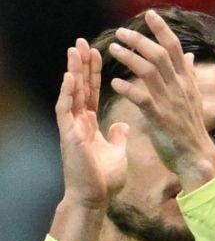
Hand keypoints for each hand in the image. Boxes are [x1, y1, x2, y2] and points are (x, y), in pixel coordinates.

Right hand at [54, 40, 127, 209]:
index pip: (92, 92)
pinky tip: (70, 78)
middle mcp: (78, 121)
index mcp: (89, 123)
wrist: (94, 198)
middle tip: (82, 41)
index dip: (94, 73)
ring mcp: (71, 127)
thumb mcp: (116, 152)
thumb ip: (117, 136)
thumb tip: (123, 124)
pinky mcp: (69, 136)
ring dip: (72, 71)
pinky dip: (68, 94)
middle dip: (81, 64)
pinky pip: (66, 111)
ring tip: (74, 50)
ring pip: (70, 94)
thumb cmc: (104, 178)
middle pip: (80, 87)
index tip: (97, 51)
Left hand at [103, 9, 214, 187]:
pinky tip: (115, 82)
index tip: (149, 14)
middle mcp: (181, 88)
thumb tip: (190, 54)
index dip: (162, 29)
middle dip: (139, 40)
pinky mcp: (160, 118)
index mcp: (187, 81)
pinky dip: (128, 88)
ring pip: (149, 71)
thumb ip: (189, 74)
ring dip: (129, 57)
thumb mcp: (194, 97)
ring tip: (113, 49)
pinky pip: (142, 98)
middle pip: (160, 54)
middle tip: (121, 32)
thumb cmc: (191, 128)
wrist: (197, 157)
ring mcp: (171, 102)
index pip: (176, 48)